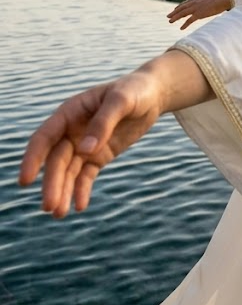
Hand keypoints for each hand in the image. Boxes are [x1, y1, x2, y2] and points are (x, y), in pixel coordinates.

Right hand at [18, 71, 163, 217]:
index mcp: (69, 112)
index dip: (33, 158)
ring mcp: (85, 145)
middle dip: (52, 183)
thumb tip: (85, 150)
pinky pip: (86, 175)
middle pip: (56, 160)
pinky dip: (82, 190)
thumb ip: (103, 122)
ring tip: (59, 214)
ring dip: (63, 191)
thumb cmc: (134, 90)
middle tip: (50, 207)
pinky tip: (80, 206)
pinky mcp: (99, 156)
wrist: (152, 95)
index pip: (45, 137)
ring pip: (69, 171)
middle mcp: (72, 131)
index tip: (25, 180)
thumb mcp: (122, 100)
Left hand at [167, 0, 232, 29]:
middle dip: (174, 12)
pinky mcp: (198, 14)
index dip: (179, 7)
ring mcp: (195, 8)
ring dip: (175, 18)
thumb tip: (210, 5)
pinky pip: (189, 20)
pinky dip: (184, 24)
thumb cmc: (220, 0)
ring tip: (170, 21)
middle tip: (168, 16)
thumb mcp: (211, 0)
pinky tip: (181, 28)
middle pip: (181, 8)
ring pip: (182, 14)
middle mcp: (193, 3)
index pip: (185, 3)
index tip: (175, 9)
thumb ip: (207, 3)